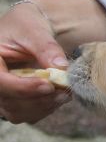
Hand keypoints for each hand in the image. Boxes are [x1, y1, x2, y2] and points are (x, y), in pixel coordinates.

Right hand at [0, 0, 70, 123]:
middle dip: (39, 99)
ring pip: (18, 112)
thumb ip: (46, 47)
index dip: (24, 88)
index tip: (49, 84)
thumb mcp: (34, 30)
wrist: (29, 32)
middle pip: (9, 102)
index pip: (0, 82)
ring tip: (64, 93)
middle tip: (64, 90)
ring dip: (44, 106)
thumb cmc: (26, 26)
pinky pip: (27, 114)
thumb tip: (60, 66)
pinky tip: (58, 96)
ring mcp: (1, 94)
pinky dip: (45, 108)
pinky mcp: (13, 102)